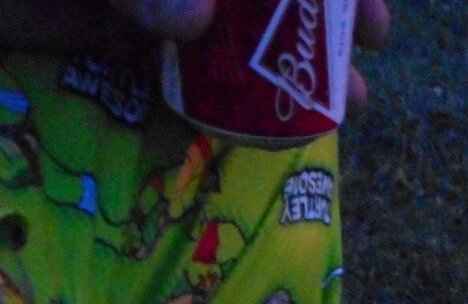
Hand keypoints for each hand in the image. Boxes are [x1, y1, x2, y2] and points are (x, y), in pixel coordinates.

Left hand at [0, 0, 390, 113]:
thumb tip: (197, 20)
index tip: (370, 9)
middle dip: (322, 20)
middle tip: (370, 63)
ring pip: (233, 28)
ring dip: (285, 68)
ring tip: (337, 113)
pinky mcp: (97, 30)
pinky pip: (174, 67)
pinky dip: (215, 96)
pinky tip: (258, 127)